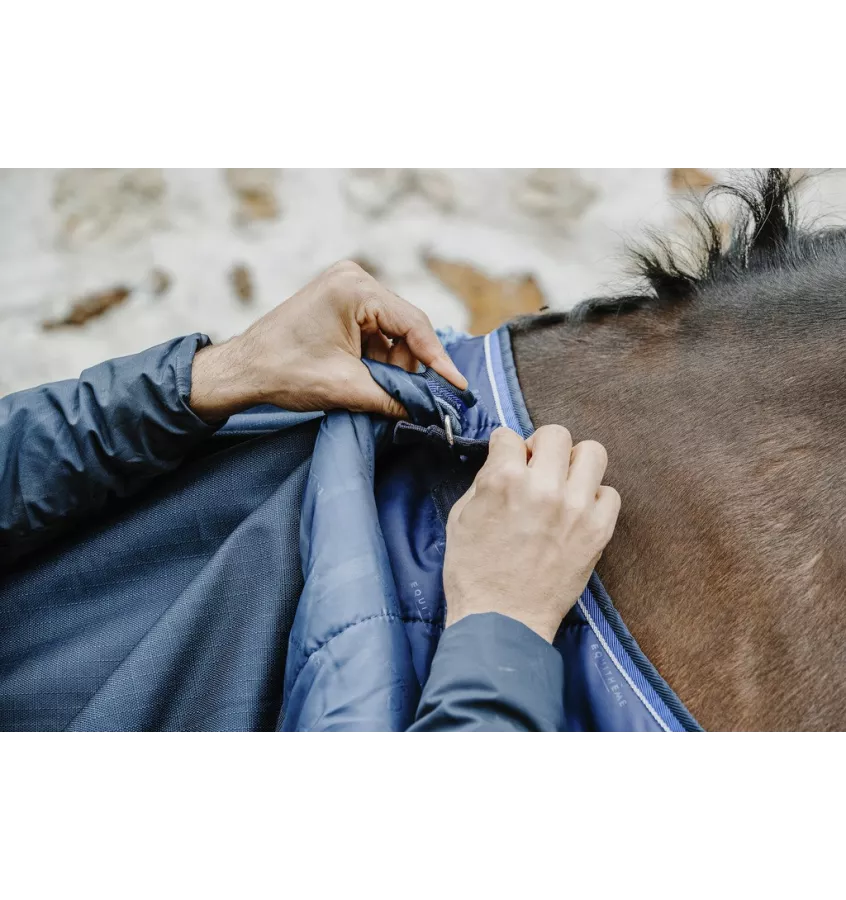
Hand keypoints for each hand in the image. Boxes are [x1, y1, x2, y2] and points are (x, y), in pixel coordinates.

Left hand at [189, 260, 466, 420]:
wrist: (243, 370)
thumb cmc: (284, 372)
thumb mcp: (347, 388)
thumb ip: (394, 398)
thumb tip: (429, 411)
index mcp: (355, 289)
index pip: (413, 324)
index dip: (438, 360)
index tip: (458, 386)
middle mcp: (354, 278)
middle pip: (405, 327)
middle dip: (409, 365)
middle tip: (413, 399)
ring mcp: (346, 287)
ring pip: (392, 332)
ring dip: (393, 364)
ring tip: (380, 391)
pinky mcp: (340, 302)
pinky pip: (375, 331)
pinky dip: (378, 358)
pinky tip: (369, 378)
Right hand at [443, 425, 620, 642]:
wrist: (501, 620)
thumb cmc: (473, 572)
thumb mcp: (461, 517)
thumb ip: (485, 482)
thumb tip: (504, 462)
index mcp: (503, 480)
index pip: (509, 436)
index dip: (504, 449)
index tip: (506, 460)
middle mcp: (544, 487)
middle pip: (556, 434)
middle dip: (541, 447)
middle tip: (536, 468)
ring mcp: (576, 508)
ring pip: (593, 453)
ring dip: (575, 464)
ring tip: (563, 484)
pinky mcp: (598, 531)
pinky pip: (610, 493)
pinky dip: (595, 498)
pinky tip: (577, 512)